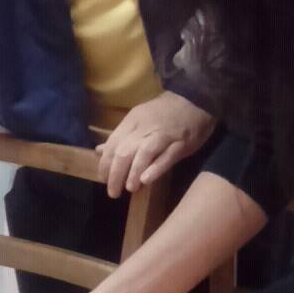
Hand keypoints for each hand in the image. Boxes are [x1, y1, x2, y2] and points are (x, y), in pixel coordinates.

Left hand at [96, 93, 215, 197]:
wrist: (194, 99)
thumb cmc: (163, 113)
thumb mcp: (138, 120)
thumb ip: (120, 137)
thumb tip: (99, 151)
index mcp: (132, 121)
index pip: (112, 144)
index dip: (105, 164)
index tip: (103, 179)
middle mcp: (145, 128)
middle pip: (125, 151)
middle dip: (116, 173)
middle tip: (113, 192)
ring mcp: (164, 135)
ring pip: (144, 153)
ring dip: (134, 172)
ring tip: (130, 188)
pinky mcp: (181, 143)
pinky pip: (167, 156)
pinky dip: (156, 168)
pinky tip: (146, 180)